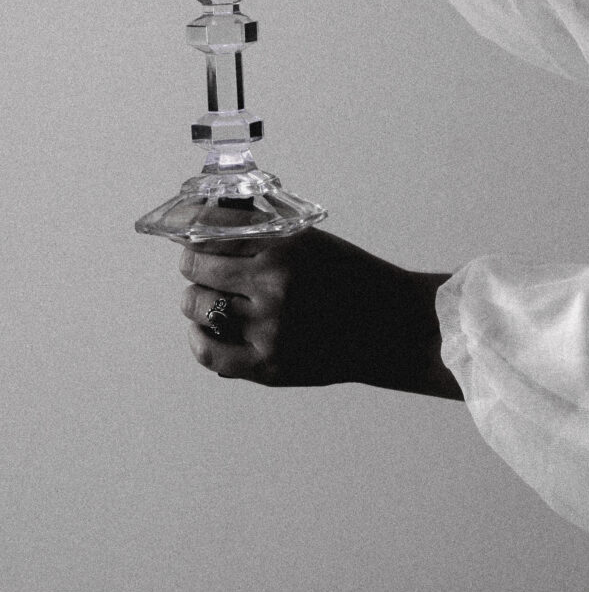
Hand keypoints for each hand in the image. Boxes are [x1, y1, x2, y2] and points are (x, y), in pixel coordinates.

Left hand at [179, 227, 462, 398]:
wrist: (393, 327)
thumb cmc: (353, 279)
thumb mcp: (310, 242)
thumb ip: (262, 236)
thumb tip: (210, 225)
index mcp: (285, 247)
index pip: (214, 231)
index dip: (197, 231)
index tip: (193, 235)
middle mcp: (273, 285)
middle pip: (197, 267)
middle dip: (194, 264)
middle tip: (199, 266)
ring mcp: (269, 328)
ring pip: (198, 306)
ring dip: (196, 299)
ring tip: (208, 297)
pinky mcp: (269, 366)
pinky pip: (210, 353)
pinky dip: (199, 339)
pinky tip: (205, 329)